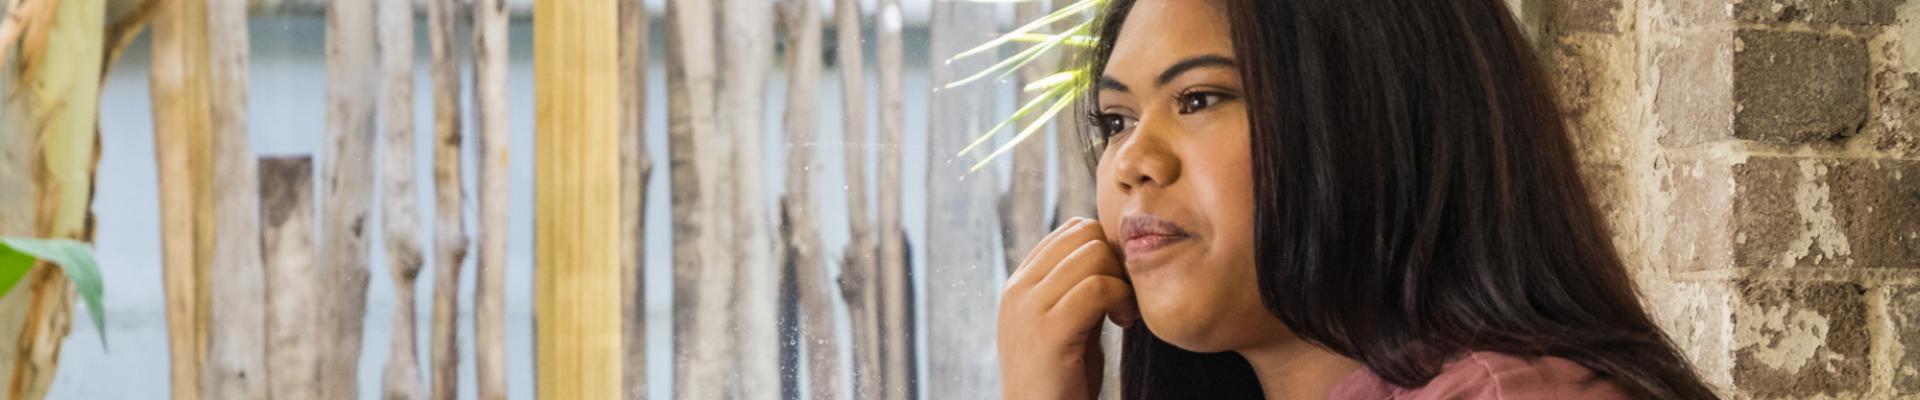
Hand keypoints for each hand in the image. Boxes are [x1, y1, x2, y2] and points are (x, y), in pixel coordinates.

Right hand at [999, 217, 1139, 399]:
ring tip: (1123, 313)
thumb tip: (1109, 253)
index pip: (1071, 230)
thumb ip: (1075, 289)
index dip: (1106, 250)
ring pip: (1094, 254)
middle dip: (1116, 260)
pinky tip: (1124, 323)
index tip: (1116, 286)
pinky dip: (1122, 300)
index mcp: (1020, 284)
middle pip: (1085, 233)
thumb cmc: (1061, 382)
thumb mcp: (1064, 324)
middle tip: (1124, 298)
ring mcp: (1029, 308)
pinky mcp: (1049, 331)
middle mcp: (1018, 289)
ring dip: (1121, 281)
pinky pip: (1098, 288)